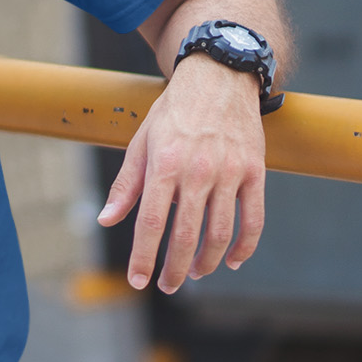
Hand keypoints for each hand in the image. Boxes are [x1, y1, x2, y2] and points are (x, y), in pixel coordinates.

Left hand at [98, 56, 265, 294]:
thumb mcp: (142, 140)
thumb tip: (106, 221)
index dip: (144, 257)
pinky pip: (254, 219)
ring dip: (207, 262)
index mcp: (164, 162)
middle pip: (187, 235)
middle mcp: (198, 169)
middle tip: (167, 285)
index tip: (138, 281)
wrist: (220, 75)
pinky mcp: (255, 171)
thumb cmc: (174, 111)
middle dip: (175, 268)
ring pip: (220, 233)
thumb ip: (126, 184)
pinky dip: (244, 247)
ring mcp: (230, 171)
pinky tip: (231, 260)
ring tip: (195, 273)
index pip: (151, 222)